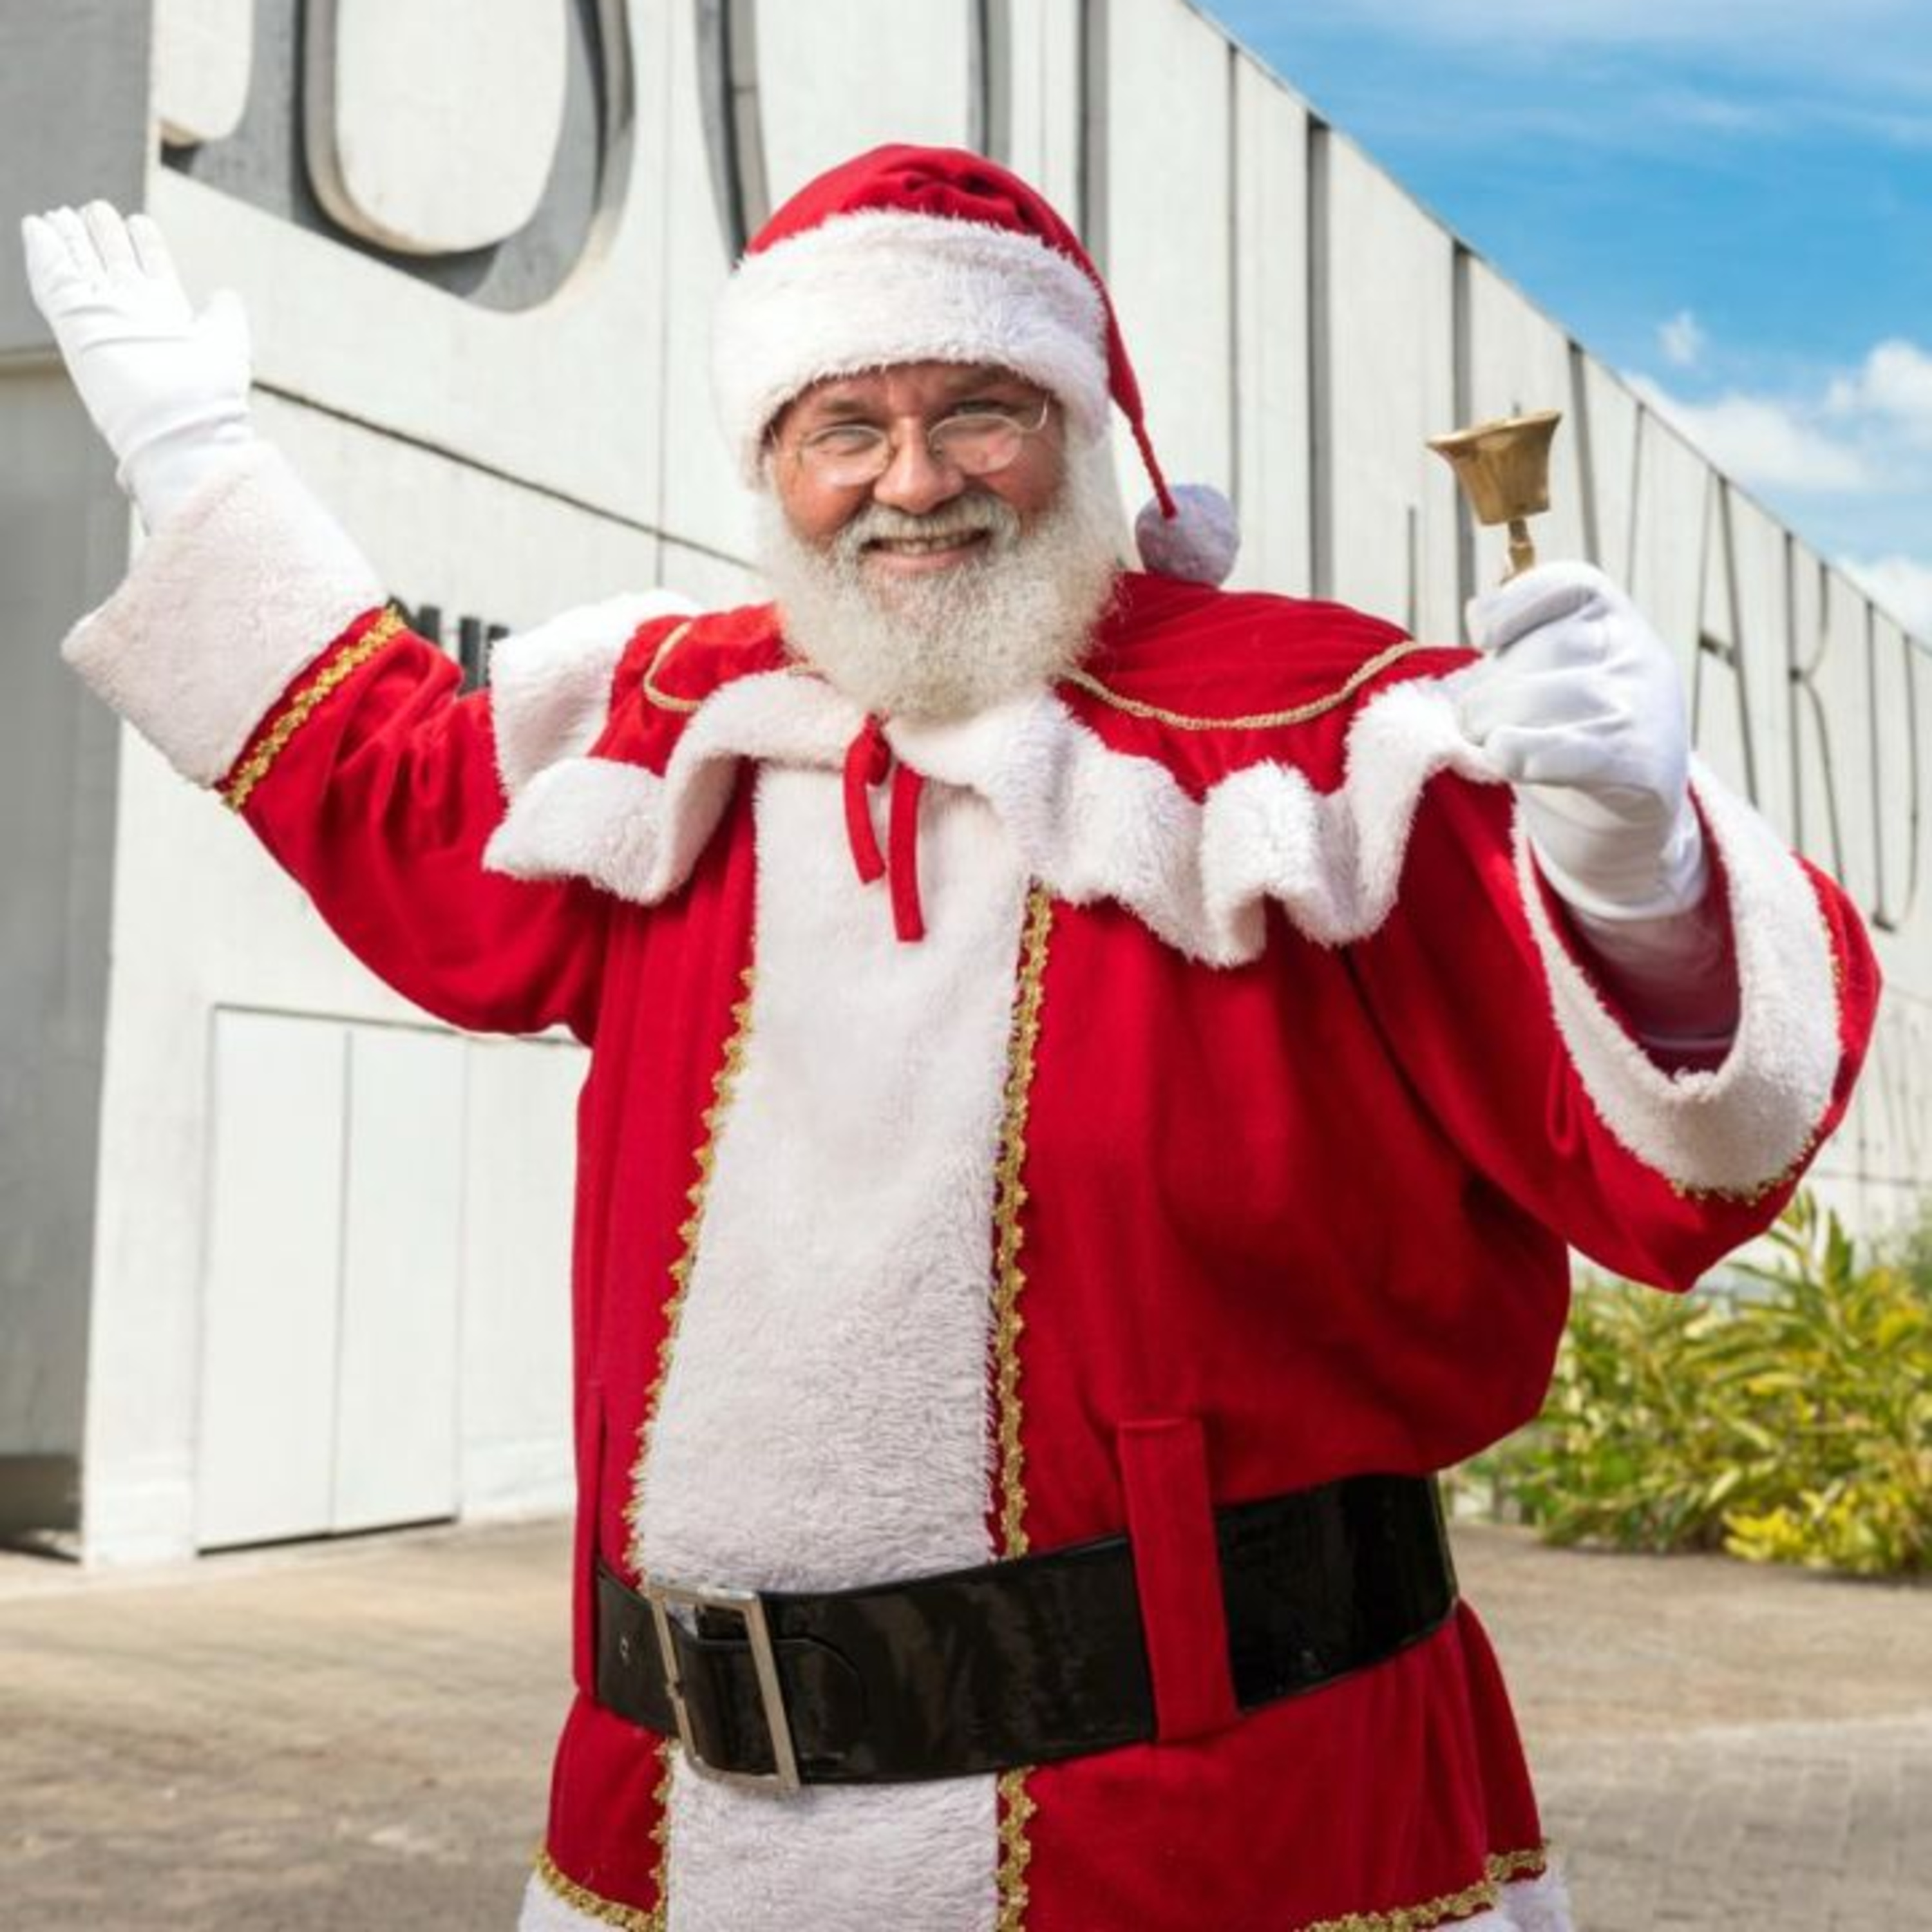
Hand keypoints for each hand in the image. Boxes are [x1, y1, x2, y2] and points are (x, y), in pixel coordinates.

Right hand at [20, 201, 253, 527]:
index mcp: (166, 319)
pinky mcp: (74, 324)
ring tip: (61, 214)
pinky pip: (53, 281)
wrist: (183, 428)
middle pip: (112, 264)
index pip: (151, 271)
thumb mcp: (225, 344)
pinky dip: (43, 253)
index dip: (144, 244)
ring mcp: (101, 319)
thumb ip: (225, 316)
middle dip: (104, 234)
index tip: (139, 221)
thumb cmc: (210, 396)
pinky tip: (36, 227)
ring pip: (80, 268)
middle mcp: (132, 317)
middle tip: (95, 208)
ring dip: (71, 239)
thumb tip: (225, 294)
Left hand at [1456, 562, 1704, 919]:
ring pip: (1542, 699)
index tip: (1483, 638)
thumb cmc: (1572, 735)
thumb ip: (1522, 643)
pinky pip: (1565, 750)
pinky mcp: (1637, 766)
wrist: (1629, 818)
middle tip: (1475, 722)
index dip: (1513, 605)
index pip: (1568, 585)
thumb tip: (1479, 611)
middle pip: (1541, 651)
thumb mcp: (1554, 675)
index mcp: (1616, 622)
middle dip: (1487, 691)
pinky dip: (1520, 753)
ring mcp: (1644, 709)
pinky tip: (1504, 757)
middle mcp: (1638, 655)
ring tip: (1487, 744)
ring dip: (1490, 727)